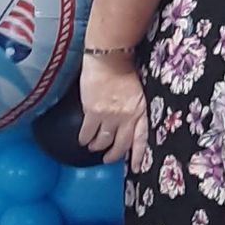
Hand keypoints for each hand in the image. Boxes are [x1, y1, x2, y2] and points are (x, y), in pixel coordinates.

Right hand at [79, 51, 148, 167]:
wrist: (109, 57)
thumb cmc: (125, 69)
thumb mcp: (139, 91)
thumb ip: (137, 107)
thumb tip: (132, 119)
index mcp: (141, 111)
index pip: (141, 139)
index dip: (139, 155)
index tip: (137, 167)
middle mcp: (127, 117)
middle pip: (121, 144)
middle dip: (114, 155)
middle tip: (108, 159)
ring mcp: (109, 116)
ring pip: (103, 141)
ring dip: (98, 146)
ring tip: (94, 147)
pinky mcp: (93, 112)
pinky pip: (88, 132)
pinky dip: (85, 138)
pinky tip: (83, 140)